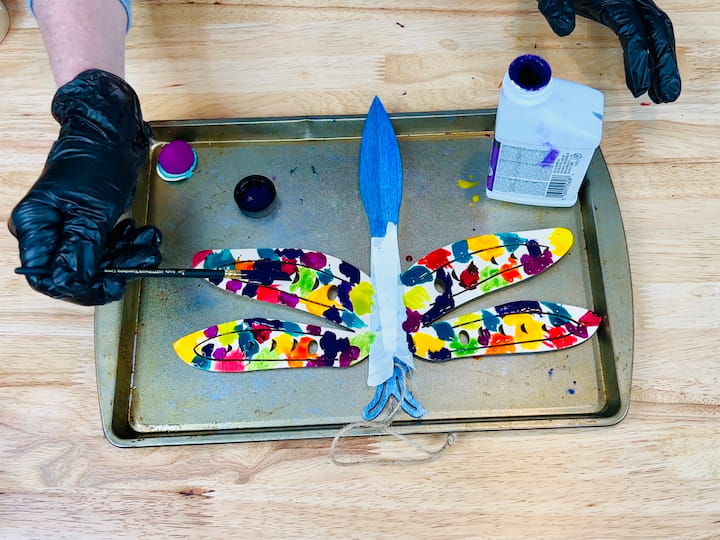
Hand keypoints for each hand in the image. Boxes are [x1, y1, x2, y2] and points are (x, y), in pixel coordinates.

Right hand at [9, 69, 161, 305]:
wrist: (110, 134)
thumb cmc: (96, 161)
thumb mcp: (93, 212)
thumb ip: (82, 251)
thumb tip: (73, 283)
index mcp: (36, 227)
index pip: (49, 277)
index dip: (81, 287)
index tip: (113, 284)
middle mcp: (47, 232)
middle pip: (76, 271)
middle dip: (114, 269)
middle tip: (143, 258)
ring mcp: (67, 229)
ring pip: (96, 262)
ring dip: (126, 256)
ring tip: (148, 241)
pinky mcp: (87, 225)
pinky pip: (106, 248)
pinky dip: (126, 246)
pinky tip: (141, 233)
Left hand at [537, 0, 680, 102]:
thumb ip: (557, 9)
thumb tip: (564, 29)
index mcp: (614, 0)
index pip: (634, 32)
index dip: (639, 61)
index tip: (639, 88)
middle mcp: (632, 1)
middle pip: (657, 33)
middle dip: (664, 66)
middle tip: (665, 97)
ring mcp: (636, 4)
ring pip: (661, 32)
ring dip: (666, 64)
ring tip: (666, 94)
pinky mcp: (635, 9)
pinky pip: (653, 31)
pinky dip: (657, 54)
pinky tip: (656, 76)